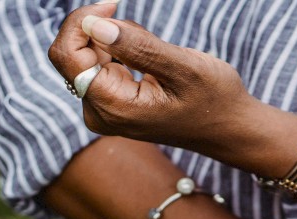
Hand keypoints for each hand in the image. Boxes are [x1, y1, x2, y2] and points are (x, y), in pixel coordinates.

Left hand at [47, 3, 253, 152]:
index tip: (111, 6)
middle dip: (103, 32)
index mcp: (114, 107)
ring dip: (115, 42)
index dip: (82, 21)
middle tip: (145, 34)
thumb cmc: (214, 99)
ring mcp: (103, 111)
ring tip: (156, 55)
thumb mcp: (184, 67)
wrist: (230, 128)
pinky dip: (119, 52)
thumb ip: (138, 46)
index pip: (67, 55)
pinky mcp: (110, 105)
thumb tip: (93, 24)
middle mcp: (100, 113)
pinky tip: (149, 63)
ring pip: (86, 56)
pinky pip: (98, 65)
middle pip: (73, 54)